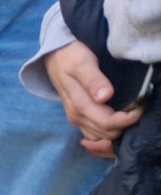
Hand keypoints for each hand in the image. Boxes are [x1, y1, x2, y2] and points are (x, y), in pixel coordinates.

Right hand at [45, 40, 142, 157]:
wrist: (55, 58)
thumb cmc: (71, 57)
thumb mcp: (82, 63)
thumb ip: (93, 80)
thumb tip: (105, 97)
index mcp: (79, 105)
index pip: (107, 122)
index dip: (127, 119)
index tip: (140, 107)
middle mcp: (77, 117)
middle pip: (106, 133)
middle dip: (124, 125)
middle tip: (136, 108)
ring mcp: (76, 120)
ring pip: (101, 137)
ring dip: (116, 130)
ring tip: (128, 113)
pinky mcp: (77, 119)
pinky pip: (93, 136)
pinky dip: (105, 135)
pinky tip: (114, 123)